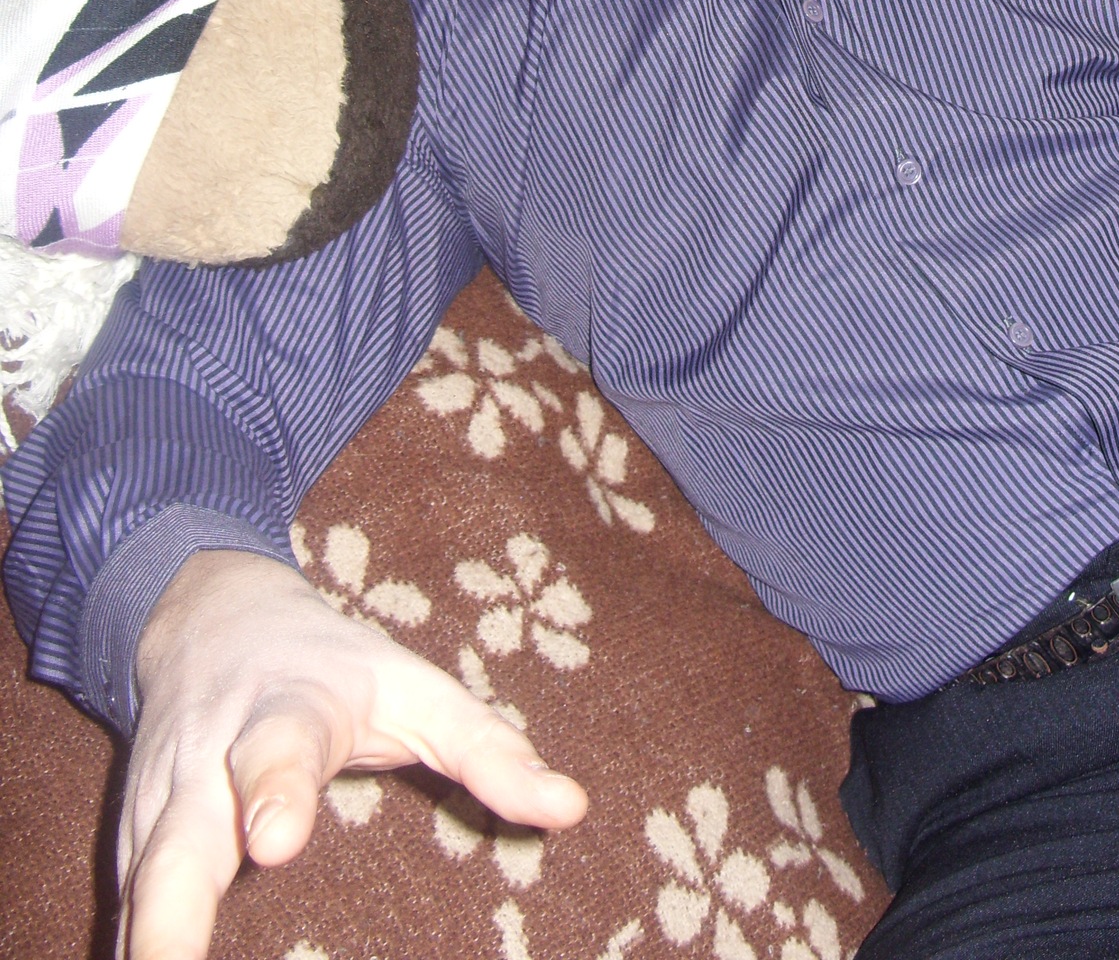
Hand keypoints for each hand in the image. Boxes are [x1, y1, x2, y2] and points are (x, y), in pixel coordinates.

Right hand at [119, 549, 586, 959]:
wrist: (206, 615)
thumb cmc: (331, 664)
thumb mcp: (415, 684)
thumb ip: (487, 747)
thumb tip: (571, 809)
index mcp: (285, 710)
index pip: (278, 749)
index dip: (273, 793)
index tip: (278, 840)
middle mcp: (205, 762)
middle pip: (175, 842)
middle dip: (171, 912)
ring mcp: (154, 807)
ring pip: (133, 890)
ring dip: (147, 944)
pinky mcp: (127, 846)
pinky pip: (123, 912)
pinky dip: (136, 950)